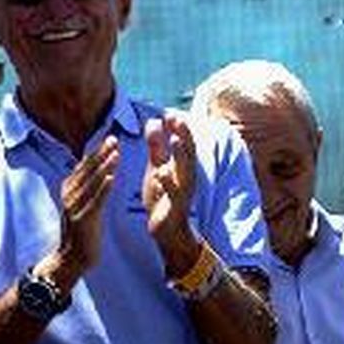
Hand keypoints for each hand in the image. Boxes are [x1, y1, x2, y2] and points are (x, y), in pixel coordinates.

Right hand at [55, 132, 119, 278]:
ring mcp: (74, 207)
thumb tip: (99, 165)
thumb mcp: (82, 202)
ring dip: (104, 166)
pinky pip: (95, 201)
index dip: (97, 151)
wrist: (71, 258)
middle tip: (114, 139)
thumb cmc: (82, 228)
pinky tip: (112, 177)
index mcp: (69, 188)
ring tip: (115, 152)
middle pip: (87, 170)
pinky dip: (103, 188)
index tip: (111, 137)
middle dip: (101, 153)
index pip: (84, 165)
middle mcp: (69, 195)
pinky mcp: (82, 219)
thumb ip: (88, 184)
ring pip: (92, 182)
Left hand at [142, 110, 198, 261]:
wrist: (168, 231)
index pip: (183, 141)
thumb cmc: (162, 197)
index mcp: (182, 165)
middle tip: (178, 119)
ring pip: (186, 171)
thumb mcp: (157, 168)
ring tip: (176, 140)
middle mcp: (187, 176)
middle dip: (184, 135)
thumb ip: (156, 147)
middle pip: (188, 152)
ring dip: (181, 156)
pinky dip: (168, 183)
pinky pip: (174, 194)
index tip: (168, 112)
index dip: (178, 127)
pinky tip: (161, 172)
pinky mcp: (176, 207)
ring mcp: (183, 191)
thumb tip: (154, 121)